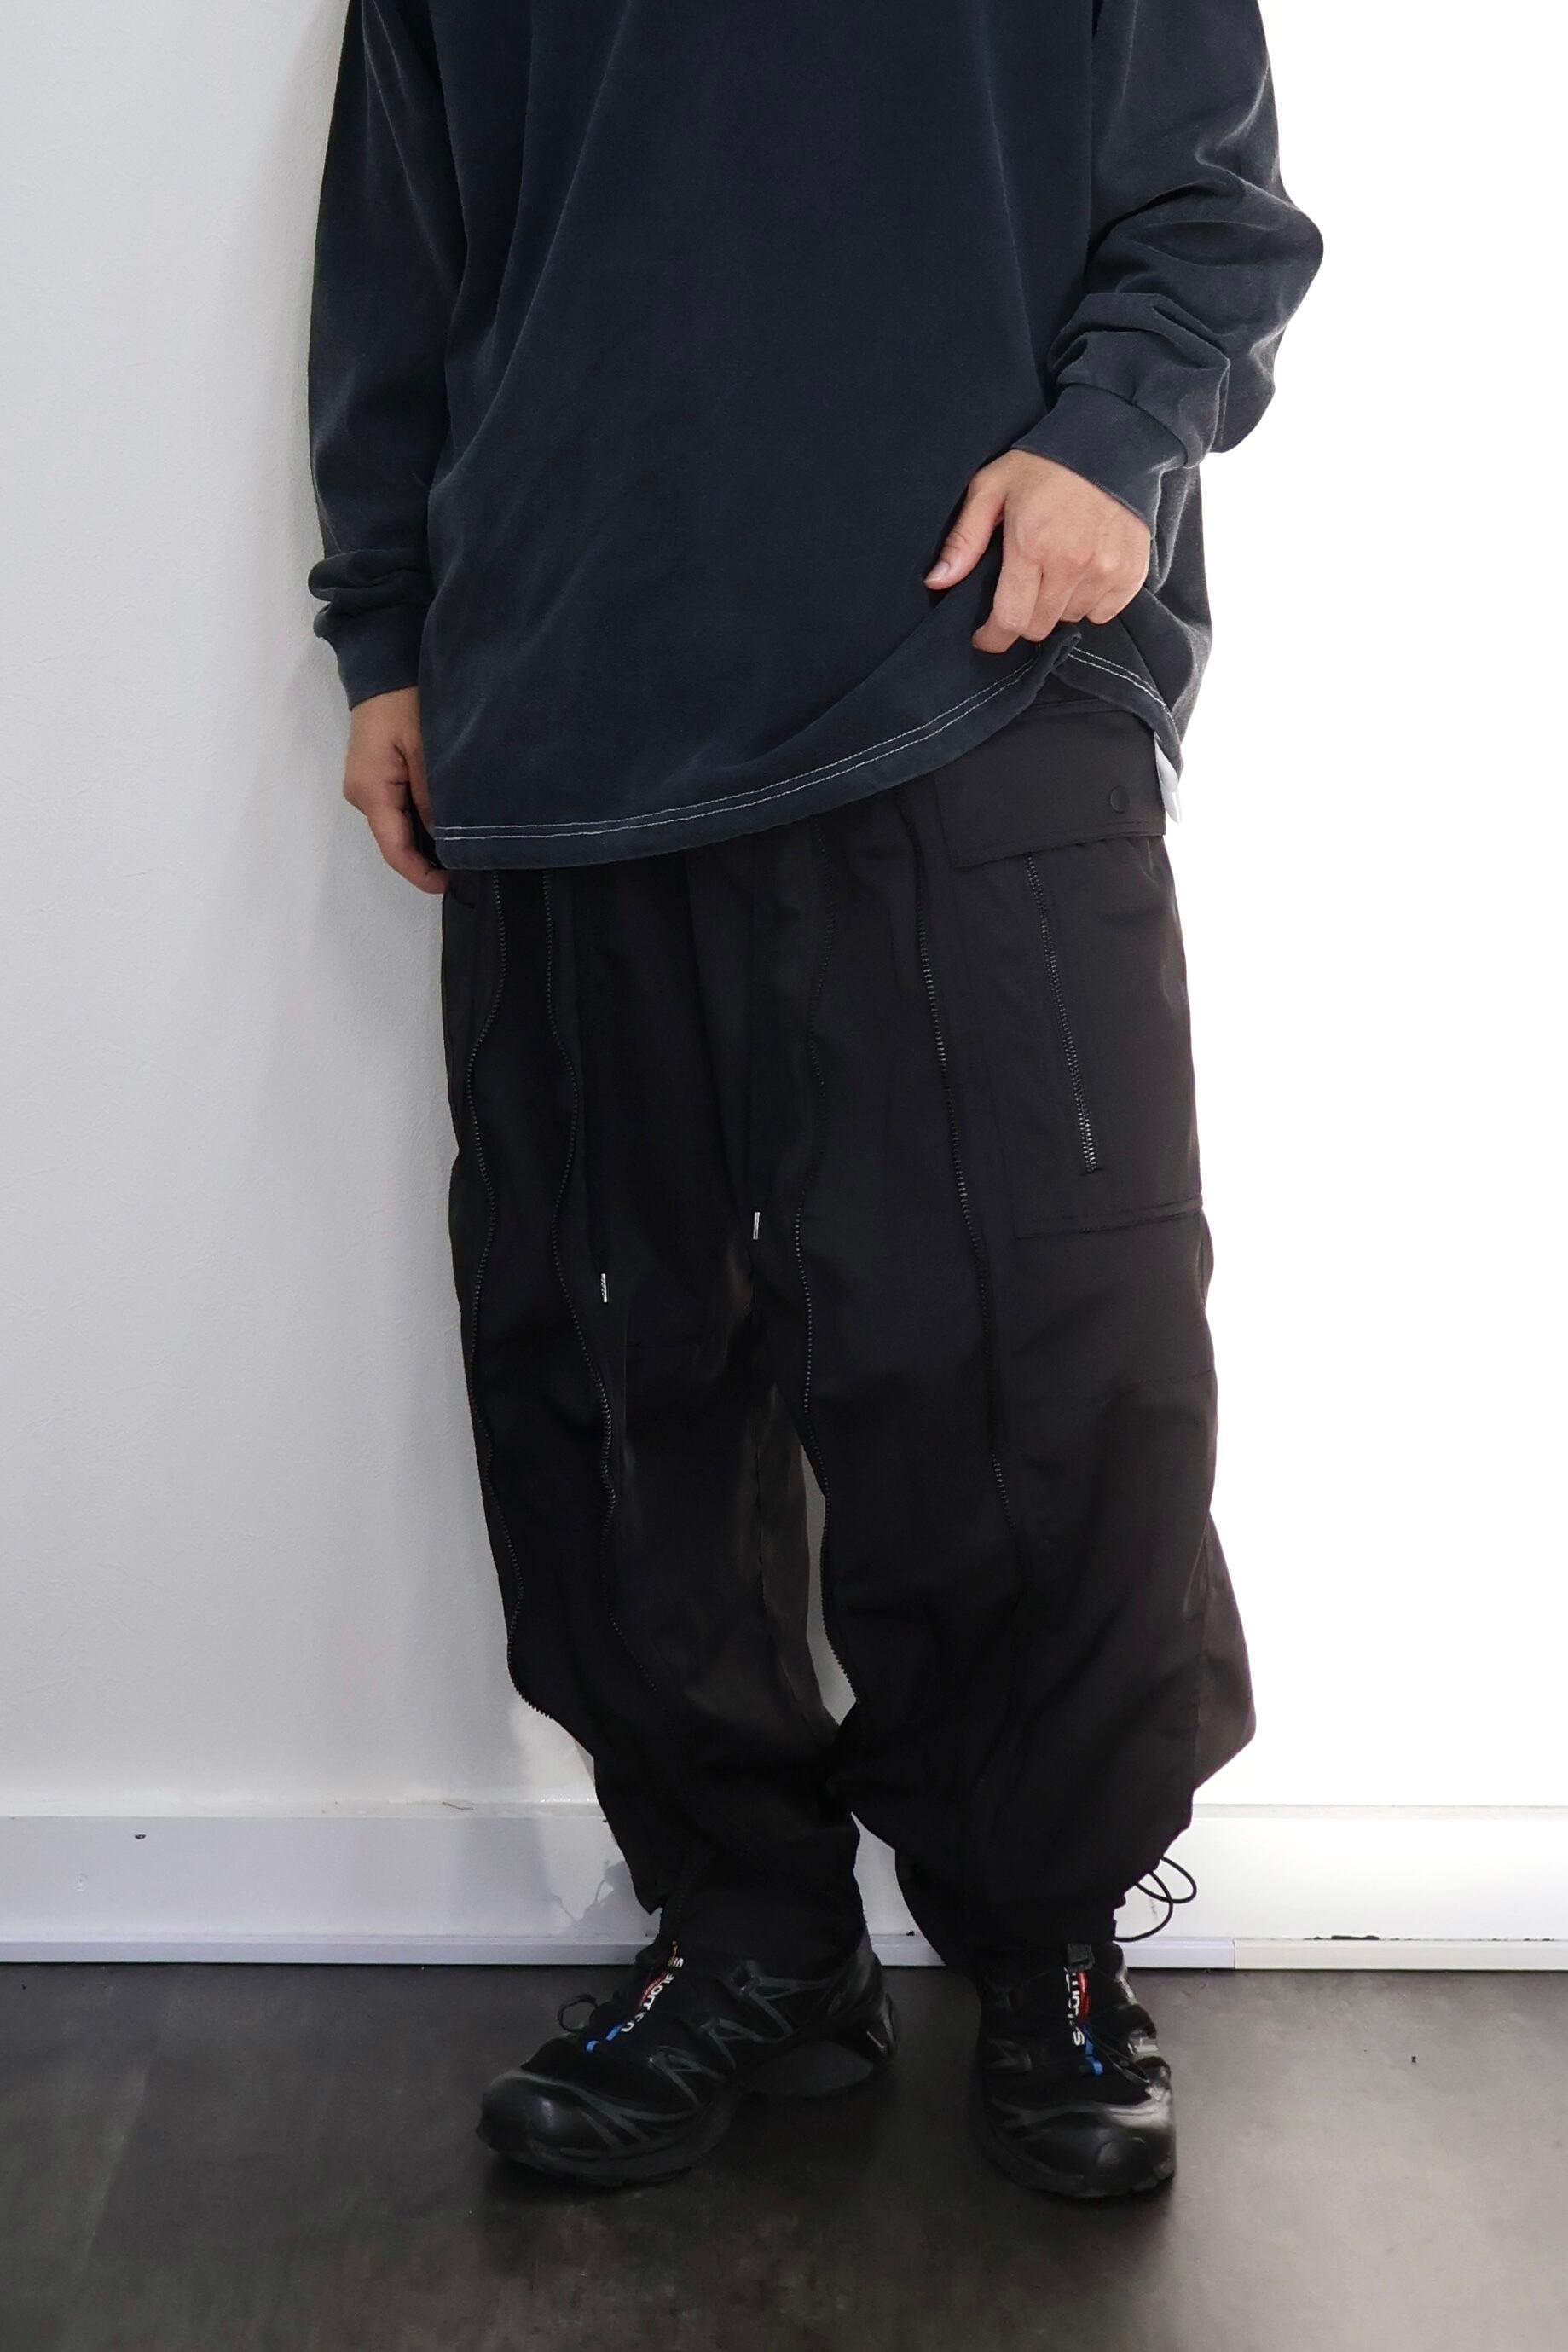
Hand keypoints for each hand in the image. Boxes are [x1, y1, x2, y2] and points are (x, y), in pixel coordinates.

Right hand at [341, 686, 445, 893]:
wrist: (383, 668)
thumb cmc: (403, 701)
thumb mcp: (427, 750)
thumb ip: (434, 798)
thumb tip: (446, 839)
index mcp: (372, 791)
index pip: (394, 849)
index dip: (421, 874)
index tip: (451, 883)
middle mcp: (364, 795)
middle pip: (395, 842)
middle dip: (428, 859)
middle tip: (468, 865)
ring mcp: (368, 787)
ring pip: (399, 827)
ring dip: (426, 841)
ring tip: (462, 847)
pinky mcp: (376, 777)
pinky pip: (399, 810)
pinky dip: (421, 822)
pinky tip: (447, 824)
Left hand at [925, 450, 1150, 655]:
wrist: (1112, 441)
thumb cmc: (1045, 463)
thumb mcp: (991, 487)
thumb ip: (964, 539)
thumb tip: (937, 582)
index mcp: (1032, 544)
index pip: (1011, 620)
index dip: (993, 637)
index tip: (985, 636)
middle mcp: (1072, 563)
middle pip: (1039, 627)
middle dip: (1023, 618)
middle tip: (1021, 592)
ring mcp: (1107, 569)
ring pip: (1071, 619)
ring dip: (1057, 607)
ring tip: (1055, 572)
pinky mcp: (1132, 572)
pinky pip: (1104, 612)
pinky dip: (1090, 603)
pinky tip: (1083, 573)